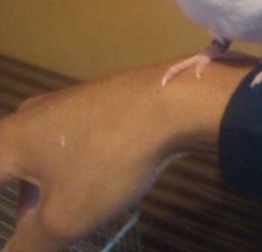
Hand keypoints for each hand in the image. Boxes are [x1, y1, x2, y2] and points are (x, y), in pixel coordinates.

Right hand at [0, 57, 250, 250]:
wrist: (169, 102)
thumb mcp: (65, 216)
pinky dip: (60, 173)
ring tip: (47, 222)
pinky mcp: (95, 103)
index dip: (4, 215)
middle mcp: (31, 116)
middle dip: (14, 203)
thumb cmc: (108, 158)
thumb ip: (29, 245)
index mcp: (10, 140)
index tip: (18, 234)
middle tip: (25, 230)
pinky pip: (63, 143)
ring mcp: (65, 104)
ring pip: (34, 155)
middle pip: (5, 164)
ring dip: (33, 192)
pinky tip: (83, 188)